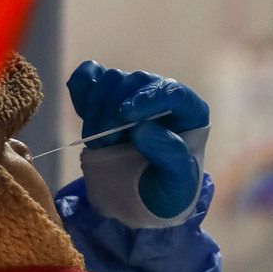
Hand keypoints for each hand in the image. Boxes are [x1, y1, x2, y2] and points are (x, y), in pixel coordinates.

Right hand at [67, 60, 208, 218]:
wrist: (144, 196)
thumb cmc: (168, 189)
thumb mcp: (177, 184)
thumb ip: (169, 156)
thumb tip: (142, 128)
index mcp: (190, 112)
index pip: (173, 92)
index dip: (148, 98)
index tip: (126, 115)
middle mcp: (163, 95)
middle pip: (137, 81)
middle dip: (114, 110)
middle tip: (105, 142)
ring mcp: (134, 92)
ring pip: (112, 79)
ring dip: (97, 108)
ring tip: (98, 143)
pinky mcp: (109, 94)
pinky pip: (91, 75)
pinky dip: (82, 88)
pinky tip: (82, 112)